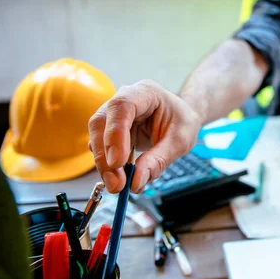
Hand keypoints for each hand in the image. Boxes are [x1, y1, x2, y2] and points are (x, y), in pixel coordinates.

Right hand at [88, 80, 202, 193]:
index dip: (115, 134)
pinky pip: (102, 147)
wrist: (181, 119)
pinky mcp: (111, 130)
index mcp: (145, 92)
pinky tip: (120, 179)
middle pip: (101, 123)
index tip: (117, 162)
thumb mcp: (179, 142)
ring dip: (103, 164)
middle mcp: (124, 99)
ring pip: (97, 137)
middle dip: (105, 156)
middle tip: (116, 184)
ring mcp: (114, 114)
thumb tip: (136, 182)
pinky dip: (107, 165)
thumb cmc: (182, 123)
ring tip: (118, 186)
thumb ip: (158, 160)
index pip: (121, 106)